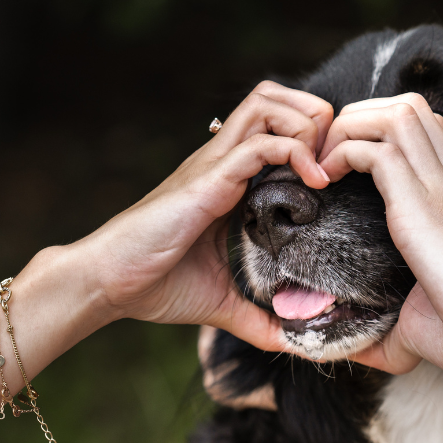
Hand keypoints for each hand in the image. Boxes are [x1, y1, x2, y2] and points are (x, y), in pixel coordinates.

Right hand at [77, 82, 332, 348]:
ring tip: (324, 168)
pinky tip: (313, 184)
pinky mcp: (207, 179)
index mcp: (229, 180)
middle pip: (274, 96)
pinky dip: (293, 153)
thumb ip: (261, 320)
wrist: (107, 283)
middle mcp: (222, 161)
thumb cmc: (157, 285)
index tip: (335, 176)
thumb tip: (296, 345)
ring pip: (266, 103)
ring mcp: (213, 165)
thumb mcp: (223, 303)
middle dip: (314, 114)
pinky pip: (258, 145)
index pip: (275, 127)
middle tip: (333, 158)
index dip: (312, 137)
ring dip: (306, 124)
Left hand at [318, 93, 442, 381]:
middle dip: (358, 118)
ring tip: (323, 166)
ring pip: (393, 114)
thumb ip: (388, 319)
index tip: (347, 167)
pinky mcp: (424, 206)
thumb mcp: (424, 315)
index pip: (427, 131)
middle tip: (327, 159)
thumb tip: (353, 345)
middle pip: (407, 106)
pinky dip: (342, 154)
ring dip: (349, 129)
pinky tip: (325, 184)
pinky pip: (376, 148)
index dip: (380, 133)